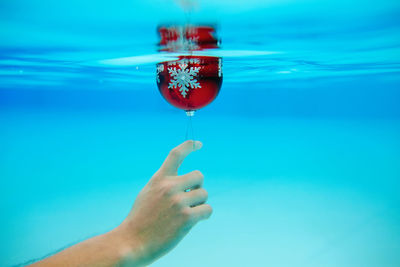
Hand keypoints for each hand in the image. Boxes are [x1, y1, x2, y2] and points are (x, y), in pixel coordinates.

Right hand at [119, 140, 211, 265]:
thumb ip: (164, 184)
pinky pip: (207, 210)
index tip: (198, 144)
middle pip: (199, 175)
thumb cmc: (141, 220)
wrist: (132, 242)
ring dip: (199, 203)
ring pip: (204, 194)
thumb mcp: (148, 193)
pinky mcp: (186, 218)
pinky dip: (204, 215)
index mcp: (159, 179)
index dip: (189, 146)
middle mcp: (169, 187)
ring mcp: (178, 201)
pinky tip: (192, 221)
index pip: (176, 154)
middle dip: (197, 187)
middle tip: (189, 199)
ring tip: (185, 213)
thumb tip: (186, 182)